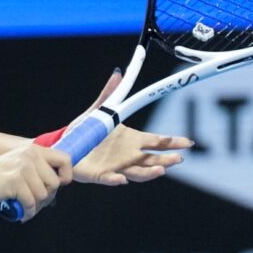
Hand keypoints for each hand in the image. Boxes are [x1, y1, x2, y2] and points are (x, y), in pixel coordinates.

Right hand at [0, 142, 72, 221]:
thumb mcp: (20, 164)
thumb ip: (39, 168)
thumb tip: (59, 184)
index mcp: (34, 150)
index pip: (65, 159)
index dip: (65, 176)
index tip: (55, 186)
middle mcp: (30, 156)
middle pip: (54, 183)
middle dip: (46, 197)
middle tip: (35, 202)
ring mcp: (22, 168)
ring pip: (43, 195)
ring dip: (36, 206)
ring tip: (25, 207)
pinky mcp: (15, 182)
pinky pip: (31, 203)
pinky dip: (27, 212)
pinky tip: (21, 213)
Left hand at [68, 68, 191, 184]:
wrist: (65, 147)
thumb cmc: (84, 132)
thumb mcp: (97, 112)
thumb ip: (108, 95)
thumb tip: (118, 73)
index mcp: (130, 139)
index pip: (156, 141)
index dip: (172, 142)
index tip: (187, 143)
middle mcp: (127, 155)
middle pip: (152, 159)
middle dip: (166, 160)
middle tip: (178, 158)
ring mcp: (115, 166)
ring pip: (136, 172)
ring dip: (148, 172)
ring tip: (160, 170)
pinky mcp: (100, 175)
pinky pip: (109, 178)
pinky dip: (115, 179)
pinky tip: (121, 179)